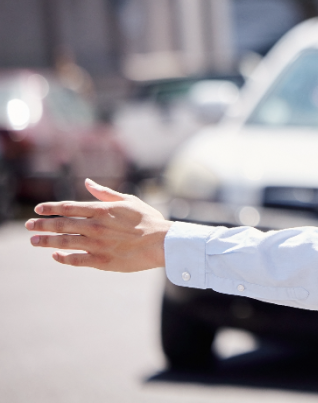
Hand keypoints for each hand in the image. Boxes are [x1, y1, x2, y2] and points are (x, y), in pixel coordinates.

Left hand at [26, 179, 170, 271]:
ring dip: (47, 241)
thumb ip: (105, 193)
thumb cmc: (148, 219)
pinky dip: (62, 258)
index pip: (68, 207)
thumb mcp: (128, 201)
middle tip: (29, 226)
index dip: (51, 208)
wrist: (162, 243)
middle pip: (61, 225)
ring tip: (34, 241)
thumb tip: (87, 182)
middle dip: (42, 225)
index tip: (38, 209)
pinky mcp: (101, 261)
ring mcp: (97, 244)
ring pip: (64, 243)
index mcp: (102, 210)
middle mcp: (95, 227)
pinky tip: (55, 256)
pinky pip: (75, 260)